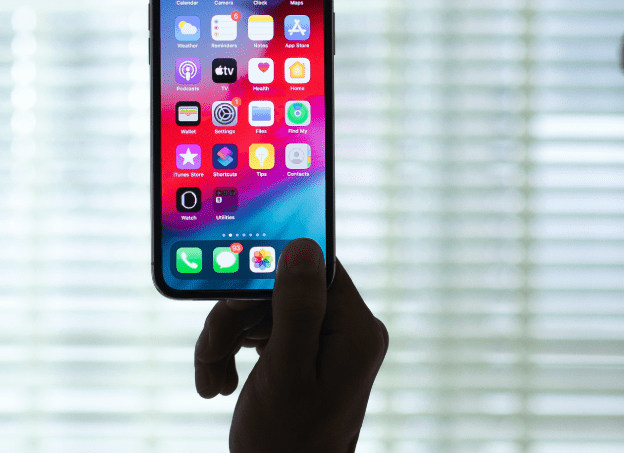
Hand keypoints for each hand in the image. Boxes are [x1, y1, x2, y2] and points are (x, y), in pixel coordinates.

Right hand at [194, 238, 387, 452]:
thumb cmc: (287, 444)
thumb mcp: (285, 373)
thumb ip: (295, 309)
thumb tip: (303, 245)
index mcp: (357, 330)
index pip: (315, 269)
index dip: (266, 273)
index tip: (230, 291)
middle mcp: (349, 331)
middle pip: (283, 290)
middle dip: (237, 318)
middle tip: (211, 352)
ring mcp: (329, 343)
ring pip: (267, 310)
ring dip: (228, 339)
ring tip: (211, 380)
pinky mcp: (308, 355)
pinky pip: (267, 333)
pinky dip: (236, 352)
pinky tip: (220, 382)